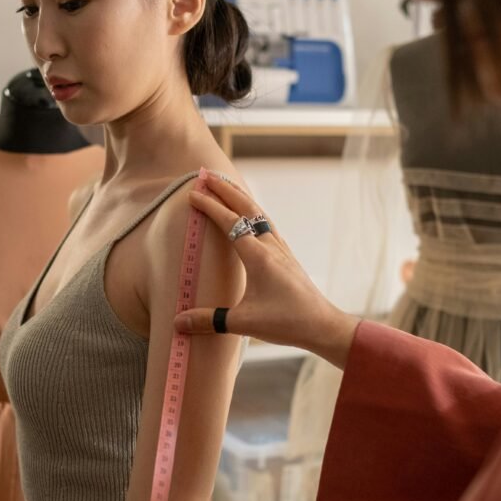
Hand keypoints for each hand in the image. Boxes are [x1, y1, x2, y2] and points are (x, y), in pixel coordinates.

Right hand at [174, 173, 358, 367]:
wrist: (322, 325)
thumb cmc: (286, 322)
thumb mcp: (244, 322)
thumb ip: (210, 320)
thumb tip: (179, 322)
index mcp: (258, 255)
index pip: (230, 222)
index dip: (210, 206)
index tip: (193, 194)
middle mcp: (271, 246)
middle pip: (246, 208)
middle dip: (225, 190)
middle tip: (207, 175)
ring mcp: (281, 249)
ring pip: (259, 213)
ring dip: (241, 197)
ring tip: (227, 185)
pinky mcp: (287, 257)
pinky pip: (268, 224)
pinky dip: (254, 212)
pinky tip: (252, 215)